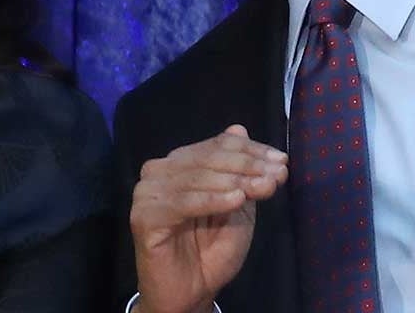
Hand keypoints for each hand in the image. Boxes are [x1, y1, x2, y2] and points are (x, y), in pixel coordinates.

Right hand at [130, 124, 287, 312]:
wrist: (188, 294)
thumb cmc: (212, 250)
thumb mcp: (236, 207)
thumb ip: (238, 172)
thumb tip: (240, 129)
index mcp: (177, 163)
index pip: (214, 145)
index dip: (250, 150)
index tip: (282, 161)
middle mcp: (158, 171)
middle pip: (206, 157)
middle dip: (247, 165)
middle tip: (277, 175)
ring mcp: (147, 192)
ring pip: (196, 177)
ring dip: (235, 181)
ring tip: (264, 188)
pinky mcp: (143, 216)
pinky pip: (182, 203)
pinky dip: (211, 199)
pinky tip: (236, 200)